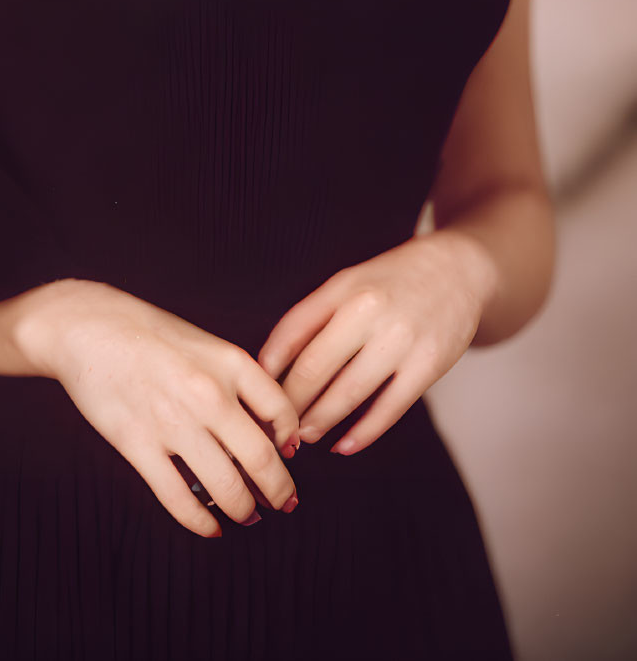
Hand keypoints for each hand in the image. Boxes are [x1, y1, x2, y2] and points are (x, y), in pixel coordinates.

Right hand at [9, 279, 300, 538]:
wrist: (84, 324)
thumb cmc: (144, 330)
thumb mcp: (201, 341)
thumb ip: (234, 379)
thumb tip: (264, 430)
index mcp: (228, 361)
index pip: (282, 413)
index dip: (291, 441)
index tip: (289, 454)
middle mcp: (207, 392)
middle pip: (262, 458)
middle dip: (279, 491)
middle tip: (284, 503)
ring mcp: (172, 421)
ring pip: (226, 487)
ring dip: (245, 510)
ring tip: (249, 516)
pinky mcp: (137, 444)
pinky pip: (179, 498)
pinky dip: (201, 522)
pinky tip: (211, 527)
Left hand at [256, 234, 493, 455]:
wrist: (459, 270)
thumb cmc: (392, 281)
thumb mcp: (349, 282)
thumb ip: (314, 316)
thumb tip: (273, 362)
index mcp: (343, 287)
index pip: (291, 331)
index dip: (268, 367)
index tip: (255, 390)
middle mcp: (369, 311)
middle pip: (315, 368)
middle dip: (290, 403)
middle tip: (276, 424)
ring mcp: (401, 339)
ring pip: (348, 393)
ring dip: (320, 421)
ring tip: (303, 436)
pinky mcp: (429, 365)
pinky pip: (389, 408)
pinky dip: (363, 433)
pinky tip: (344, 445)